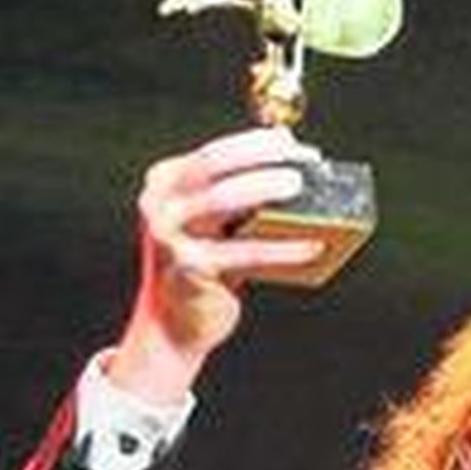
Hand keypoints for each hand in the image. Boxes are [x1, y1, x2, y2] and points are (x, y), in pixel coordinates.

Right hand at [110, 126, 324, 403]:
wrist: (173, 326)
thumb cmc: (205, 269)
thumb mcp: (214, 226)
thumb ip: (239, 198)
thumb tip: (296, 173)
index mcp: (164, 184)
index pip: (214, 152)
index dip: (257, 143)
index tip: (294, 143)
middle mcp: (158, 204)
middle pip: (215, 165)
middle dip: (262, 157)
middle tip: (302, 162)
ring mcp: (168, 235)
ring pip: (223, 198)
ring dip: (266, 187)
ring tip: (301, 189)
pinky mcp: (189, 268)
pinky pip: (245, 251)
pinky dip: (282, 247)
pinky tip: (312, 245)